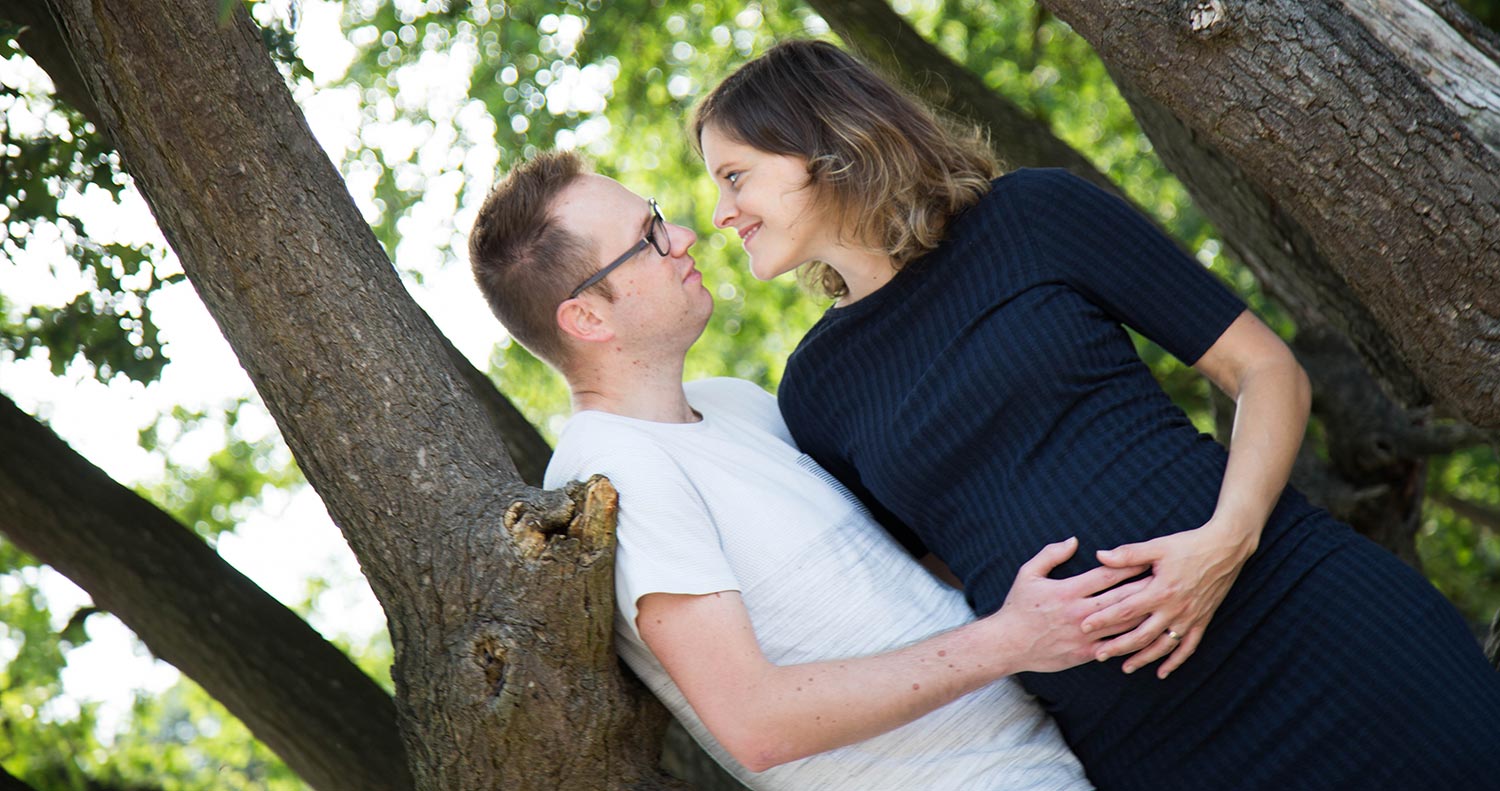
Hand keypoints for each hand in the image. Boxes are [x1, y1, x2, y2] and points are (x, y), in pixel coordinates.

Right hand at [985, 537, 1150, 673]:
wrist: (1007, 644)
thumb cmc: (1018, 607)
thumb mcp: (1028, 574)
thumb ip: (1050, 554)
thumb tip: (1073, 540)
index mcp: (1068, 591)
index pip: (1106, 575)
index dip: (1129, 566)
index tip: (1147, 559)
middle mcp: (1079, 612)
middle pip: (1121, 597)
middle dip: (1145, 587)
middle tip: (1167, 578)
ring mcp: (1084, 635)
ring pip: (1122, 623)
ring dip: (1144, 613)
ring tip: (1164, 604)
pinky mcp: (1085, 653)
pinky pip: (1114, 646)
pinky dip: (1132, 640)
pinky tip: (1147, 634)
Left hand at [1081, 519, 1256, 677]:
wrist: (1226, 548)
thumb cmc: (1188, 545)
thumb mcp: (1157, 546)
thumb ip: (1128, 554)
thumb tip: (1099, 556)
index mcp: (1160, 590)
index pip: (1125, 610)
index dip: (1103, 619)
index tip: (1084, 626)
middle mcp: (1174, 609)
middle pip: (1141, 634)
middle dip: (1118, 646)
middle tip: (1098, 655)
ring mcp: (1190, 618)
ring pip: (1163, 645)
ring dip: (1143, 658)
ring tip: (1125, 667)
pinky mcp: (1202, 621)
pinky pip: (1188, 647)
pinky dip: (1175, 662)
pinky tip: (1162, 672)